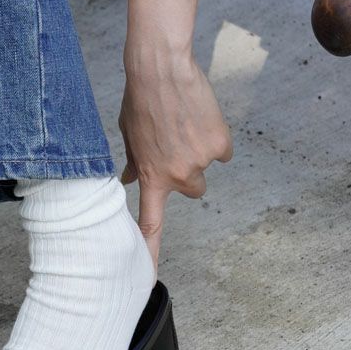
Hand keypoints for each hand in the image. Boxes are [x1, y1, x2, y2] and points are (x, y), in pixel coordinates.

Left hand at [119, 52, 232, 270]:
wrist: (161, 70)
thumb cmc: (139, 100)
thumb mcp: (129, 136)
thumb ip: (134, 163)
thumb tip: (127, 181)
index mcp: (152, 177)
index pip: (151, 224)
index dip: (151, 253)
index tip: (149, 280)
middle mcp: (178, 177)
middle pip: (193, 191)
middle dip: (187, 172)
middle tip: (175, 144)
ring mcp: (201, 162)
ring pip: (207, 168)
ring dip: (199, 152)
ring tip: (183, 124)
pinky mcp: (221, 144)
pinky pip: (223, 150)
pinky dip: (215, 136)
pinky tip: (200, 117)